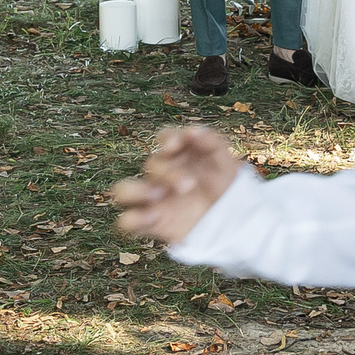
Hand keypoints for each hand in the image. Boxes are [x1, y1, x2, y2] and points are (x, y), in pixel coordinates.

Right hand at [111, 125, 244, 243]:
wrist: (233, 224)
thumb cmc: (227, 189)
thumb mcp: (226, 162)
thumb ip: (211, 141)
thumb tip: (191, 131)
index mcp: (181, 156)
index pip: (165, 138)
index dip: (166, 138)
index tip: (176, 146)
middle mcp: (163, 175)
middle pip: (150, 164)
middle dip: (168, 172)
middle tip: (190, 185)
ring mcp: (154, 200)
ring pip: (122, 190)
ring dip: (136, 190)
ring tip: (157, 195)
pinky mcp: (151, 224)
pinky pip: (127, 221)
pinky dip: (133, 219)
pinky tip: (154, 217)